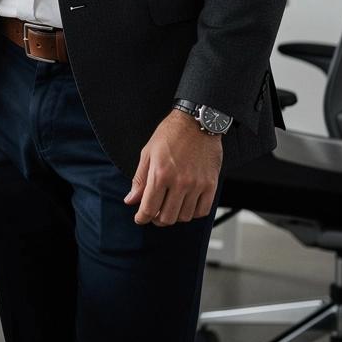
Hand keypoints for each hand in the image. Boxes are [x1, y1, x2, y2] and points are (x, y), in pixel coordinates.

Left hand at [124, 109, 221, 225]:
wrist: (196, 123)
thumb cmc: (170, 134)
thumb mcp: (148, 153)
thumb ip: (139, 179)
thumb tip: (131, 200)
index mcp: (160, 173)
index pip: (149, 208)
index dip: (142, 217)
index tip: (140, 218)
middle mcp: (179, 182)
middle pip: (167, 217)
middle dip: (156, 219)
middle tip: (154, 213)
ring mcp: (197, 185)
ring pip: (184, 217)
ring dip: (174, 216)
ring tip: (169, 207)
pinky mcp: (211, 185)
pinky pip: (202, 211)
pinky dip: (192, 213)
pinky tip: (186, 205)